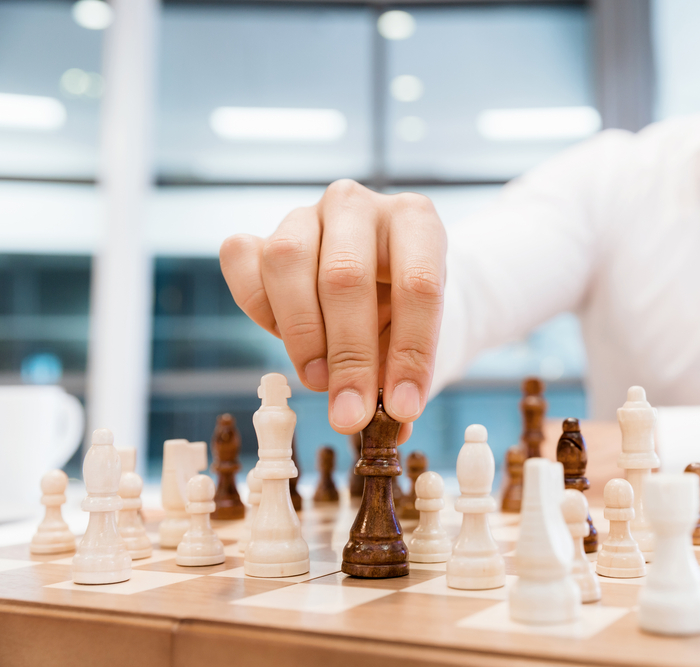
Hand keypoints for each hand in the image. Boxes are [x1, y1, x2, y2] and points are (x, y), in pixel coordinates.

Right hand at [219, 180, 446, 441]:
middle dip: (350, 356)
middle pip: (346, 276)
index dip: (410, 353)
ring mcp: (306, 213)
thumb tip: (394, 428)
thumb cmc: (404, 307)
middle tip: (351, 414)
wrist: (378, 275)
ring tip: (320, 381)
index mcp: (415, 220)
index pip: (418, 285)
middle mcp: (358, 205)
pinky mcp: (263, 231)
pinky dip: (258, 307)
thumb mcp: (418, 335)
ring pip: (287, 261)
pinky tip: (283, 339)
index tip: (404, 409)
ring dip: (302, 334)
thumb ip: (407, 376)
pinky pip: (243, 260)